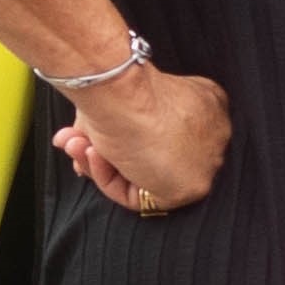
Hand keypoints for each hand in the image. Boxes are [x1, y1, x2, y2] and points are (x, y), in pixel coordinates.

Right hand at [56, 67, 229, 213]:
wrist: (121, 91)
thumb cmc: (117, 86)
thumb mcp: (121, 101)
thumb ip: (107, 128)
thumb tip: (84, 148)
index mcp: (203, 104)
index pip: (163, 133)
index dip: (122, 138)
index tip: (84, 132)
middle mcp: (214, 132)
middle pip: (153, 156)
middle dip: (104, 151)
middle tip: (71, 140)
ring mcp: (206, 161)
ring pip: (147, 176)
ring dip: (99, 161)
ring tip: (74, 142)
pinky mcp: (193, 186)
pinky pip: (146, 197)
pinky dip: (109, 179)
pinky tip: (93, 154)